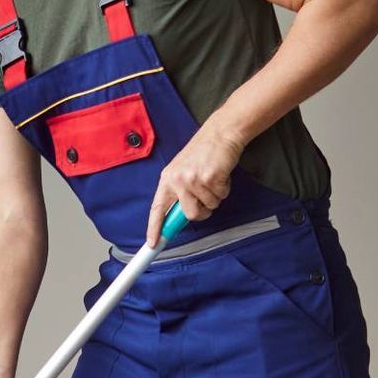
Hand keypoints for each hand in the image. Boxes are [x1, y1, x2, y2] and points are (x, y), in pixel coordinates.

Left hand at [146, 122, 245, 245]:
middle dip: (203, 210)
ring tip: (213, 178)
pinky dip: (224, 188)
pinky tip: (221, 174)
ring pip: (209, 206)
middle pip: (190, 214)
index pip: (158, 208)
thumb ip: (179, 192)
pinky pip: (220, 196)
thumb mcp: (182, 170)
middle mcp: (177, 180)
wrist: (220, 133)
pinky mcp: (210, 177)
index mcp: (167, 179)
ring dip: (215, 196)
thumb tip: (180, 216)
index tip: (153, 244)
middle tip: (207, 195)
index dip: (155, 228)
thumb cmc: (203, 153)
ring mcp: (193, 179)